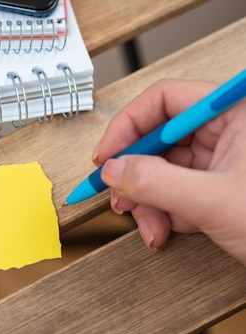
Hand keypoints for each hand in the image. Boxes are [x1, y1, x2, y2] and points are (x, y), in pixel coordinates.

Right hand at [92, 78, 245, 264]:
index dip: (127, 127)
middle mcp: (228, 129)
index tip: (105, 157)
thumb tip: (114, 171)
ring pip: (162, 168)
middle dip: (136, 175)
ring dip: (148, 201)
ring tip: (151, 227)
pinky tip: (168, 229)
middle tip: (119, 197)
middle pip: (159, 139)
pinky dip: (164, 211)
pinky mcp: (219, 182)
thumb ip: (156, 183)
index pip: (164, 100)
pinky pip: (175, 189)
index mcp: (236, 112)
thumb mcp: (214, 202)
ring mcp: (223, 157)